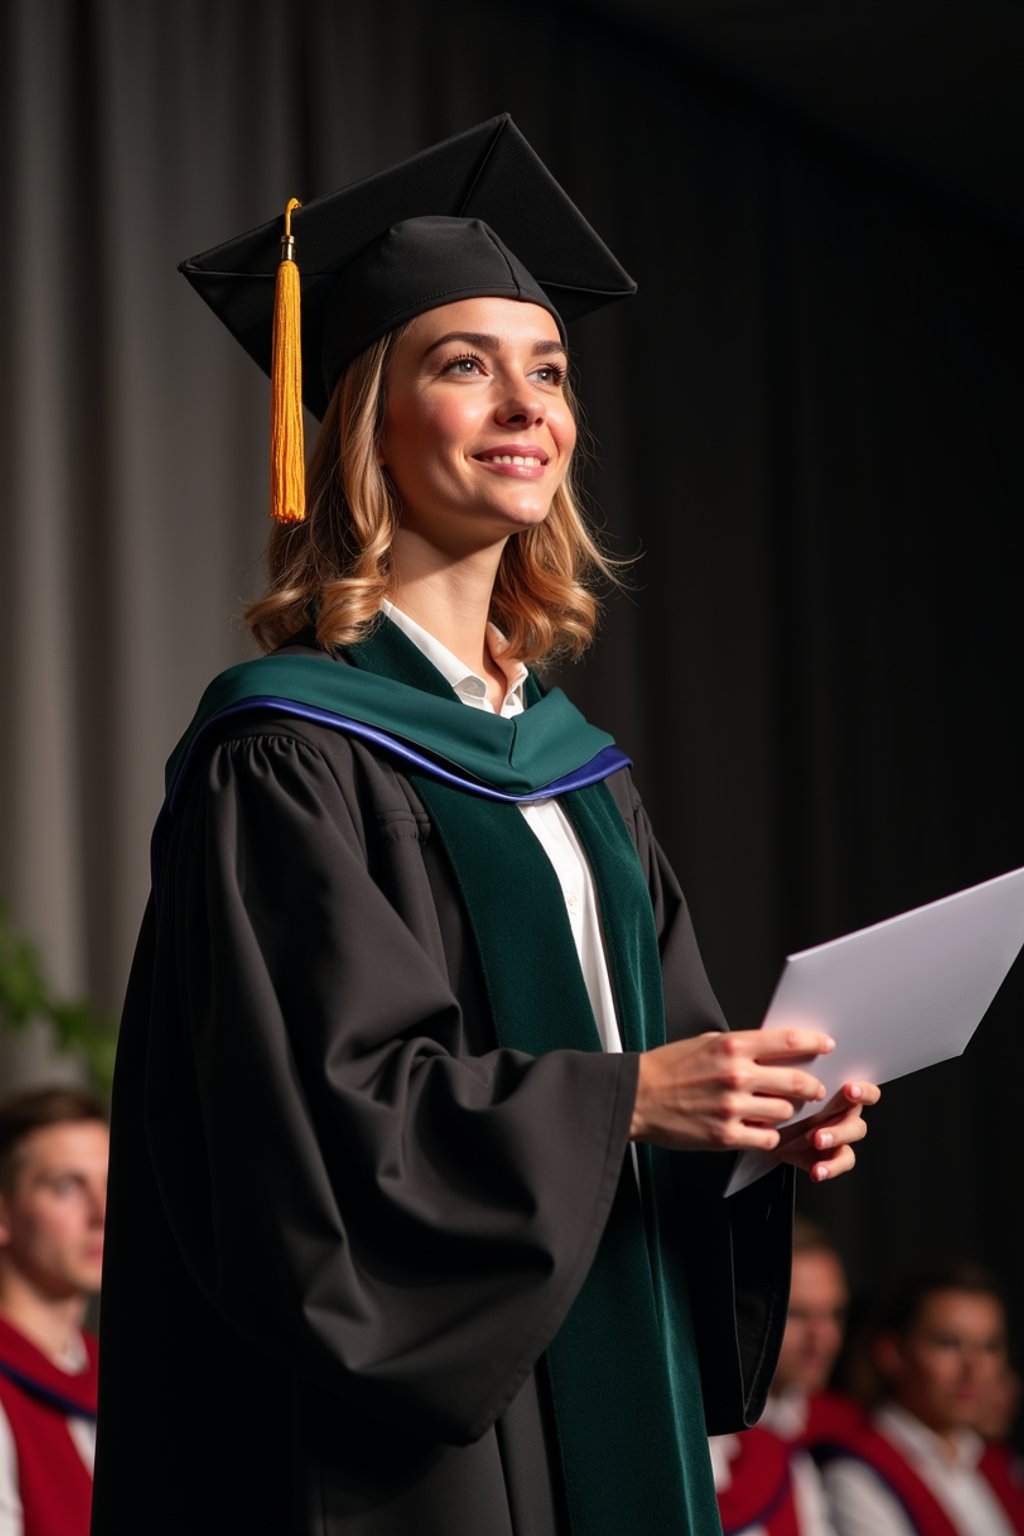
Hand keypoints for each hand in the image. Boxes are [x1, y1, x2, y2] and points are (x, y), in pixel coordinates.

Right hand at [630, 1027, 834, 1152]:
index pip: (787, 1042)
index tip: (826, 1046)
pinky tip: (761, 1128)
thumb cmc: (667, 1068)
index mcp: (731, 1046)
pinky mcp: (726, 1135)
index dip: (814, 1043)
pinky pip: (768, 1137)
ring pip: (785, 1112)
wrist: (637, 1097)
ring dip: (788, 1112)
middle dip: (812, 1087)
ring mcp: (732, 1107)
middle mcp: (736, 1075)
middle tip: (814, 1089)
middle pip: (796, 1081)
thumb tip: (771, 1049)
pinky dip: (770, 1134)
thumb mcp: (704, 1043)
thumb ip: (739, 1046)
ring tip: (779, 1110)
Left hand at [775, 1080, 881, 1182]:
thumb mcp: (789, 1091)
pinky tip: (817, 1171)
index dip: (863, 1091)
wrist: (770, 1132)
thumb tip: (797, 1067)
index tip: (850, 1090)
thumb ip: (800, 1081)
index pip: (865, 1091)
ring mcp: (841, 1137)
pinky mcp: (834, 1157)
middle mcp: (845, 1115)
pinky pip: (841, 1163)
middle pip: (857, 1122)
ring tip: (816, 1142)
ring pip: (850, 1141)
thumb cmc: (782, 1104)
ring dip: (834, 1141)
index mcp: (840, 1094)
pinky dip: (830, 1168)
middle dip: (841, 1127)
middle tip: (819, 1133)